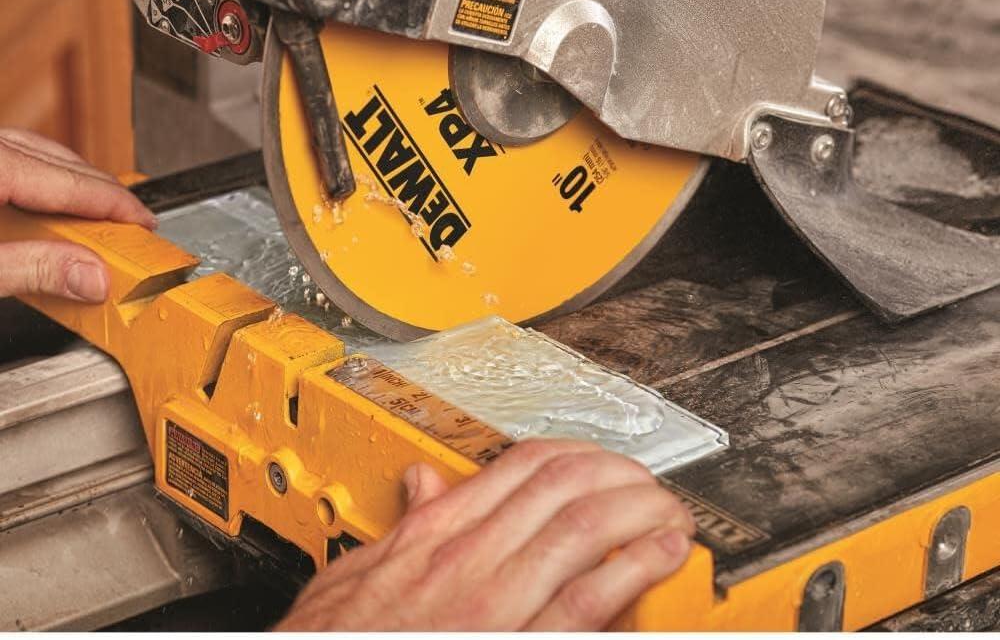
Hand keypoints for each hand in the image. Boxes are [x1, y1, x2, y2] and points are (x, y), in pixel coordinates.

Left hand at [0, 129, 155, 302]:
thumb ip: (32, 270)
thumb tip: (92, 277)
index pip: (71, 181)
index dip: (117, 204)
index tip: (145, 223)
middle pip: (57, 160)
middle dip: (101, 193)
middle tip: (130, 226)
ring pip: (34, 152)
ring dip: (72, 183)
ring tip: (94, 217)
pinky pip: (11, 157)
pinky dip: (39, 179)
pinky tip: (43, 205)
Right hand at [276, 439, 693, 630]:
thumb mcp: (350, 574)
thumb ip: (399, 527)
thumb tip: (424, 484)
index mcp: (432, 535)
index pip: (517, 467)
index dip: (575, 454)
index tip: (600, 458)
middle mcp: (466, 557)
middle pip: (560, 485)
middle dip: (618, 473)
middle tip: (648, 479)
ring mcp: (492, 602)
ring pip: (581, 526)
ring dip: (637, 508)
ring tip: (668, 507)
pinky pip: (585, 598)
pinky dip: (633, 567)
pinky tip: (661, 553)